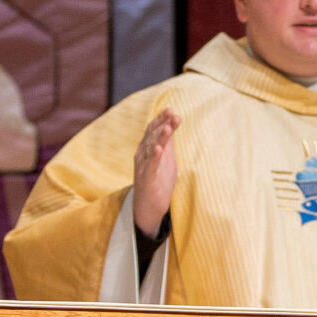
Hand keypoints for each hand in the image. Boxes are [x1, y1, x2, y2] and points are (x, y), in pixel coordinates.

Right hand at [132, 109, 180, 234]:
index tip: (171, 110)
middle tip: (173, 115)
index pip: (153, 130)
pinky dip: (154, 157)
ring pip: (151, 149)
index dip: (161, 119)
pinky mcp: (147, 179)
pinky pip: (150, 166)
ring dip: (160, 137)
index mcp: (147, 149)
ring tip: (168, 127)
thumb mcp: (167, 159)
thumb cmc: (159, 181)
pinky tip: (158, 149)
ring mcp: (143, 166)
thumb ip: (168, 143)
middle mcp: (142, 155)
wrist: (150, 206)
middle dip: (163, 124)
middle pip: (152, 136)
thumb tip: (172, 124)